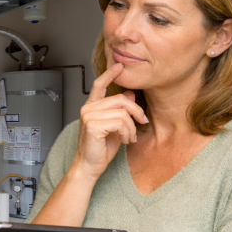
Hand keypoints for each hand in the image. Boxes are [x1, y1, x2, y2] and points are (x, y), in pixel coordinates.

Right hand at [72, 64, 148, 178]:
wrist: (90, 165)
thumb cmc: (101, 147)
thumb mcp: (115, 126)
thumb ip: (120, 110)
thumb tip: (130, 94)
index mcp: (92, 106)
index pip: (100, 85)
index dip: (110, 74)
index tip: (120, 66)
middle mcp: (88, 108)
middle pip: (120, 99)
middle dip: (136, 112)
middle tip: (143, 123)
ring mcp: (88, 116)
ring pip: (122, 112)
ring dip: (132, 127)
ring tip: (130, 137)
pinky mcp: (93, 125)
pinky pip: (120, 122)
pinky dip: (127, 132)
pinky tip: (124, 140)